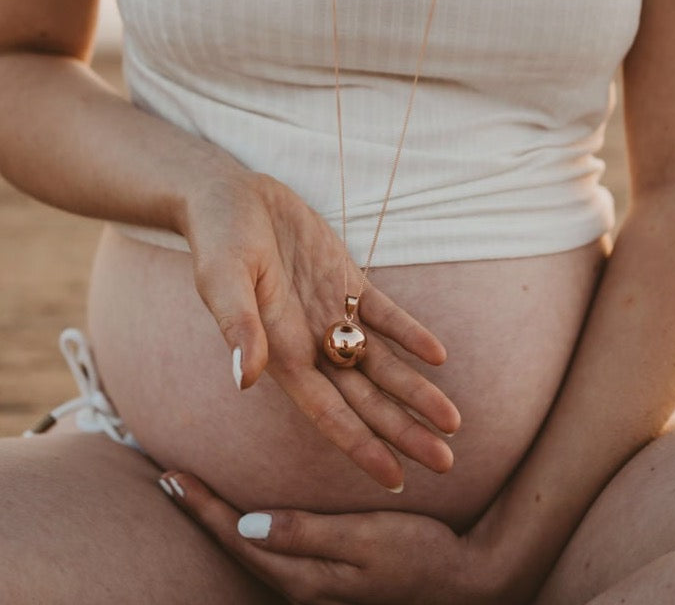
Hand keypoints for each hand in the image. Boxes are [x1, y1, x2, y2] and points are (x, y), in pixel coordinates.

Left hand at [159, 472, 504, 604]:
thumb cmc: (420, 554)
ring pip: (252, 552)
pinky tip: (249, 514)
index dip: (202, 508)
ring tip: (197, 495)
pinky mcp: (328, 578)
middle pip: (236, 548)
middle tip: (170, 480)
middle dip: (201, 514)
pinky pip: (275, 552)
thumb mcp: (367, 541)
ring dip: (220, 523)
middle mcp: (301, 586)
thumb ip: (308, 533)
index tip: (170, 477)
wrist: (463, 582)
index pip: (237, 539)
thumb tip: (246, 526)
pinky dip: (250, 529)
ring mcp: (314, 586)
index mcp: (304, 577)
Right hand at [181, 169, 459, 489]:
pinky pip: (383, 315)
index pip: (327, 411)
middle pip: (365, 398)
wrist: (232, 197)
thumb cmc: (218, 238)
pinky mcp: (346, 282)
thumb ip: (237, 326)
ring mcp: (331, 313)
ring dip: (416, 391)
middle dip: (403, 430)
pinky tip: (438, 355)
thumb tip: (244, 378)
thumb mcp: (222, 278)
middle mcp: (311, 342)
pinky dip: (409, 334)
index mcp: (280, 353)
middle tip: (446, 463)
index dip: (360, 445)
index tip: (394, 479)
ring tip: (453, 421)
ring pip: (381, 363)